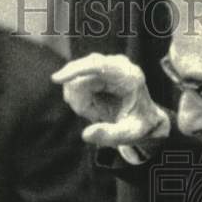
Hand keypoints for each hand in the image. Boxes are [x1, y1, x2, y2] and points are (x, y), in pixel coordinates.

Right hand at [52, 54, 169, 147]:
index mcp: (129, 76)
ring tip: (98, 115)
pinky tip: (93, 108)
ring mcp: (105, 65)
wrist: (144, 117)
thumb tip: (86, 135)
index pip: (98, 65)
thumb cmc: (140, 125)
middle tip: (96, 119)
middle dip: (81, 102)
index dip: (77, 70)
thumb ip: (110, 135)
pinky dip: (80, 100)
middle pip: (81, 76)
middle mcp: (117, 65)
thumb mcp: (129, 134)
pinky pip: (75, 83)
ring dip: (80, 102)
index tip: (57, 79)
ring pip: (75, 81)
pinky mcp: (96, 69)